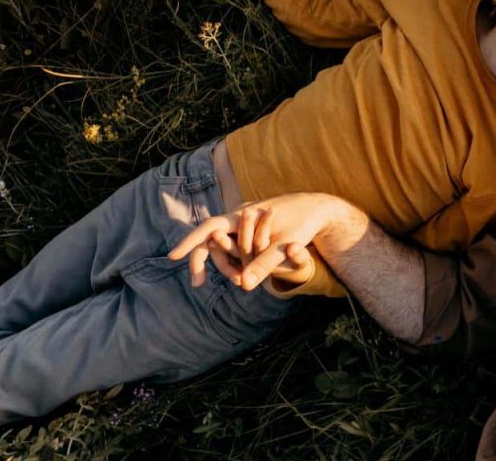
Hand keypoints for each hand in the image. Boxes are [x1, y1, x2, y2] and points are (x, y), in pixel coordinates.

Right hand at [169, 193, 360, 291]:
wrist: (321, 209)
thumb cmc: (304, 222)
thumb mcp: (285, 245)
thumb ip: (263, 264)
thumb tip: (245, 286)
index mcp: (243, 214)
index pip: (208, 227)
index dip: (190, 241)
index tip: (173, 257)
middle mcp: (240, 216)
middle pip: (211, 239)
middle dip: (202, 260)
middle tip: (197, 284)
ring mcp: (245, 223)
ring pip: (224, 245)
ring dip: (225, 264)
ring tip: (239, 280)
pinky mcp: (252, 230)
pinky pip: (235, 246)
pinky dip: (235, 260)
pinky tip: (240, 274)